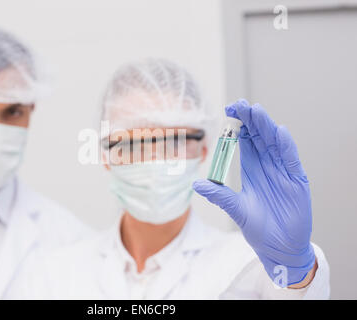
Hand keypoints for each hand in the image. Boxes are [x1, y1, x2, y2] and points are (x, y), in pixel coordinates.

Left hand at [193, 99, 315, 286]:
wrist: (278, 248)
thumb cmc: (258, 228)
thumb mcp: (235, 209)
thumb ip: (219, 194)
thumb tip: (195, 184)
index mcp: (252, 169)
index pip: (245, 141)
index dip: (237, 126)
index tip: (228, 111)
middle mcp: (268, 166)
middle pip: (259, 137)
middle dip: (250, 120)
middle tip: (239, 104)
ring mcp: (283, 172)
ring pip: (275, 143)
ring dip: (266, 127)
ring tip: (256, 111)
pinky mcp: (297, 182)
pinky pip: (292, 160)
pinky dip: (286, 147)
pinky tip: (279, 133)